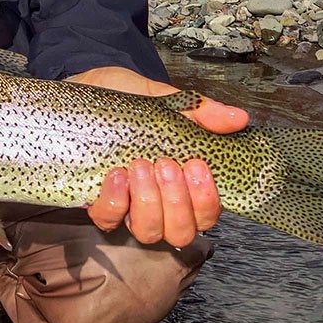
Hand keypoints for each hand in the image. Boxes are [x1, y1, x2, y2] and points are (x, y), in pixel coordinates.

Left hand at [67, 66, 248, 246]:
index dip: (206, 201)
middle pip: (180, 233)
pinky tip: (117, 175)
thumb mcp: (164, 98)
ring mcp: (127, 206)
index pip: (206, 215)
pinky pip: (109, 219)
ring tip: (141, 166)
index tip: (196, 166)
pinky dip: (116, 201)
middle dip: (177, 202)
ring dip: (149, 203)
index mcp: (181, 183)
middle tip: (166, 165)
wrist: (84, 90)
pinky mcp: (96, 201)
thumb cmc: (126, 100)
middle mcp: (157, 202)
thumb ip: (200, 112)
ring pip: (148, 232)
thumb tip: (238, 118)